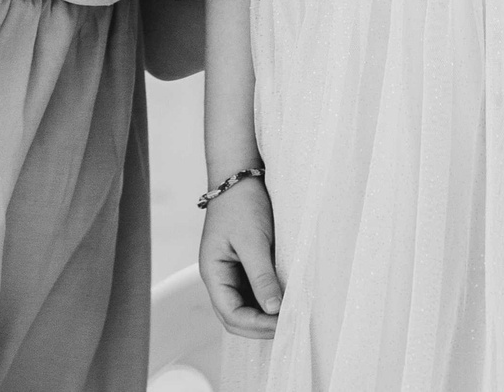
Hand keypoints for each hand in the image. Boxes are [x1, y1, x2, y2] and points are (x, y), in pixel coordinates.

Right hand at [199, 177, 282, 338]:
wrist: (240, 176)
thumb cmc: (241, 204)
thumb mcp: (253, 241)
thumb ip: (262, 277)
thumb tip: (274, 309)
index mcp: (213, 274)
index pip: (230, 314)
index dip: (256, 325)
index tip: (282, 324)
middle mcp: (220, 278)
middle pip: (236, 317)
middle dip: (261, 326)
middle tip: (289, 326)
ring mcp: (232, 273)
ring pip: (246, 307)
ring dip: (265, 316)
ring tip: (290, 316)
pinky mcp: (245, 266)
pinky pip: (255, 292)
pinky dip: (269, 300)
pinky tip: (286, 301)